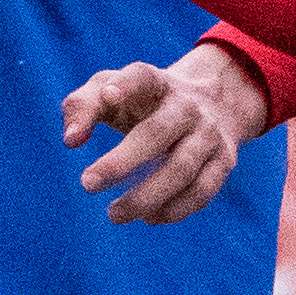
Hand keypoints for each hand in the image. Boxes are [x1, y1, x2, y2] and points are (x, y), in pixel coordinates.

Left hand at [63, 43, 269, 223]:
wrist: (217, 99)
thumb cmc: (145, 100)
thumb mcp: (112, 90)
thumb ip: (82, 106)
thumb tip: (71, 140)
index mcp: (156, 82)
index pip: (142, 77)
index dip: (126, 85)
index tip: (108, 96)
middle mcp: (187, 106)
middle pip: (158, 133)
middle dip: (122, 161)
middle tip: (87, 184)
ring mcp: (209, 134)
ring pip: (182, 169)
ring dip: (147, 197)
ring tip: (114, 214)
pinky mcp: (224, 160)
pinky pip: (202, 191)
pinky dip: (174, 209)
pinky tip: (147, 217)